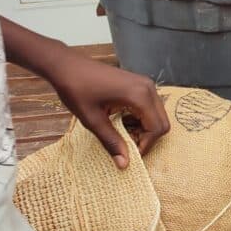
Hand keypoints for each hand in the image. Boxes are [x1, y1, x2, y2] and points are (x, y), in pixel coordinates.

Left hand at [50, 51, 167, 168]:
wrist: (68, 66)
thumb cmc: (77, 90)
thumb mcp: (92, 120)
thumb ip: (112, 142)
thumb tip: (124, 164)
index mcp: (139, 96)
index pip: (157, 127)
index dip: (145, 145)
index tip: (128, 154)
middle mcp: (148, 88)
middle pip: (162, 122)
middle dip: (147, 138)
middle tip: (126, 144)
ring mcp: (145, 84)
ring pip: (157, 115)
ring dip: (144, 128)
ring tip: (122, 134)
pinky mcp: (139, 84)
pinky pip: (149, 106)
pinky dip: (140, 118)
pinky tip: (121, 121)